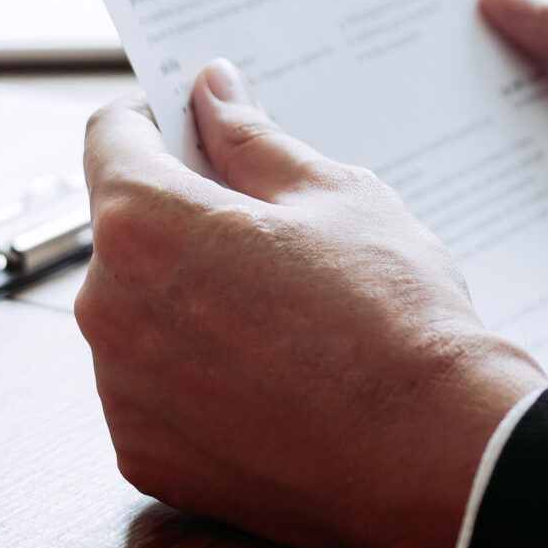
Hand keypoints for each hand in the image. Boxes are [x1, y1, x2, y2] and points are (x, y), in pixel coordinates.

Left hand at [75, 61, 543, 547]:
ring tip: (276, 317)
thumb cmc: (396, 315)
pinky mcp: (143, 454)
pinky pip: (150, 391)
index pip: (110, 139)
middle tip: (261, 231)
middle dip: (178, 219)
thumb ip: (251, 139)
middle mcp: (107, 306)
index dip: (150, 119)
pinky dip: (192, 378)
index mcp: (143, 223)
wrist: (440, 455)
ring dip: (181, 302)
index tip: (186, 123)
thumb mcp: (332, 194)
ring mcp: (120, 390)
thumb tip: (213, 92)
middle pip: (122, 233)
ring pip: (135, 315)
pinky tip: (266, 381)